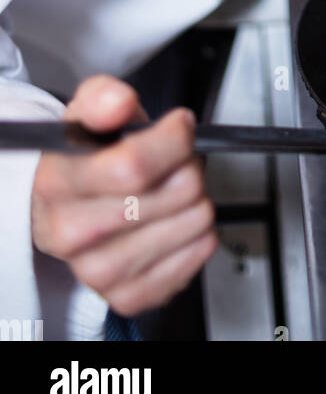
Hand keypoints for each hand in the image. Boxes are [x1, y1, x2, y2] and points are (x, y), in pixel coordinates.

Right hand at [31, 75, 216, 316]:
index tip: (178, 126)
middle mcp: (72, 234)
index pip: (135, 165)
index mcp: (58, 183)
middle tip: (171, 162)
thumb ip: (103, 97)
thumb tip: (118, 103)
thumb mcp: (87, 111)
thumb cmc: (83, 158)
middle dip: (187, 164)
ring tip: (168, 190)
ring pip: (195, 221)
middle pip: (176, 192)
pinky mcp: (129, 296)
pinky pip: (199, 253)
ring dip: (195, 198)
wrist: (62, 209)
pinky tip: (172, 220)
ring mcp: (99, 271)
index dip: (174, 138)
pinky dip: (198, 232)